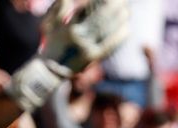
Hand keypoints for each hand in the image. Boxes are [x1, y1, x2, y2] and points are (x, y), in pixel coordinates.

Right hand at [6, 0, 131, 112]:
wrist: (51, 71)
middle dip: (112, 7)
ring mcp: (87, 48)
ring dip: (119, 19)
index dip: (98, 1)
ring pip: (107, 30)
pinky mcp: (93, 58)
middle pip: (100, 17)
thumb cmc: (51, 43)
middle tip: (122, 0)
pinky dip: (119, 37)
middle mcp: (79, 36)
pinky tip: (126, 28)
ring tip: (127, 10)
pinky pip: (109, 46)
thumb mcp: (50, 23)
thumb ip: (60, 7)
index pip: (87, 8)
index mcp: (69, 26)